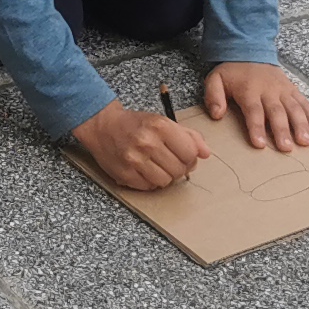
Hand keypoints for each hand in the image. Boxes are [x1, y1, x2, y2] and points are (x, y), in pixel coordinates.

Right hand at [76, 99, 210, 190]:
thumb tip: (206, 153)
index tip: (185, 156)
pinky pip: (148, 187)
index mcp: (160, 126)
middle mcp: (147, 143)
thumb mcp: (163, 121)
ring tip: (157, 166)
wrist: (102, 126)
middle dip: (179, 168)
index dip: (191, 158)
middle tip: (170, 161)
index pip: (190, 153)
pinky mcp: (124, 173)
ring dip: (165, 176)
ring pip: (165, 181)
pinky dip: (150, 182)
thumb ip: (188, 136)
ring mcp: (134, 159)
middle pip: (179, 169)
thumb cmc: (135, 124)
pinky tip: (145, 170)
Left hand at [206, 61, 308, 151]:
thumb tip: (217, 114)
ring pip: (295, 108)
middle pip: (277, 112)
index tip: (260, 144)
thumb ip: (213, 96)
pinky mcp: (293, 90)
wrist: (250, 51)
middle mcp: (270, 91)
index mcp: (249, 90)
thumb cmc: (233, 73)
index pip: (254, 111)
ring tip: (306, 142)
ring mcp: (284, 90)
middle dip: (283, 130)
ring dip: (301, 125)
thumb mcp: (215, 80)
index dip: (256, 127)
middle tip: (286, 148)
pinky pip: (305, 103)